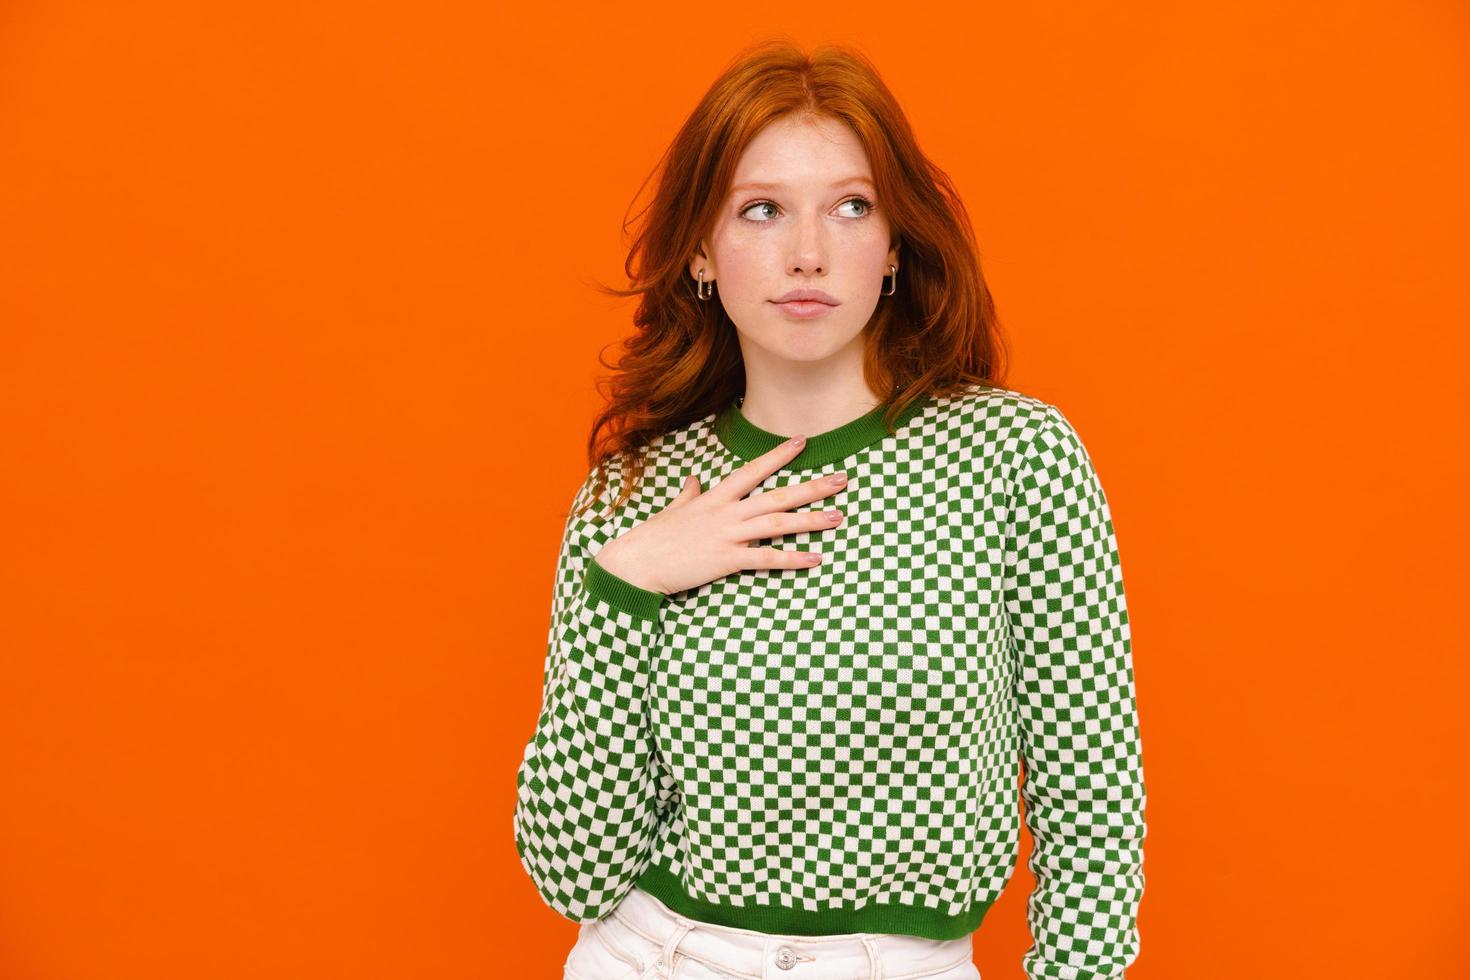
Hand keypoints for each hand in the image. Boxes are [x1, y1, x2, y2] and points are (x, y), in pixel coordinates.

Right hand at [593, 435, 847, 595]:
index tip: (803, 441)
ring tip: (839, 516)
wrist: (635, 562)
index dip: (779, 455)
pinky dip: (793, 558)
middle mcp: (726, 512)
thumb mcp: (673, 510)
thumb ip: (688, 495)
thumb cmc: (653, 538)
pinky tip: (815, 557)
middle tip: (842, 479)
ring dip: (811, 520)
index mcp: (715, 497)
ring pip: (778, 523)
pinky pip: (766, 558)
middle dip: (812, 486)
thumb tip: (694, 480)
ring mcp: (728, 535)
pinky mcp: (726, 560)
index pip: (753, 470)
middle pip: (777, 494)